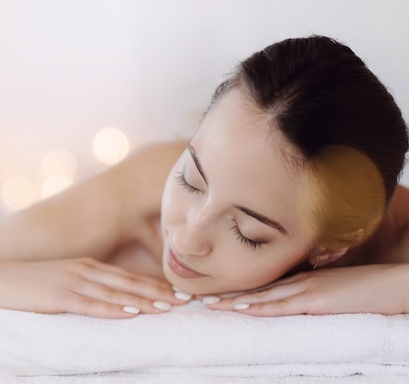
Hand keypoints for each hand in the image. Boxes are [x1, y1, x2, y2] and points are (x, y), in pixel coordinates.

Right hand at [0, 257, 188, 317]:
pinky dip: (114, 308)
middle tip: (186, 302)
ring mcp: (70, 282)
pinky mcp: (56, 296)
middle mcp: (83, 270)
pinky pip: (91, 304)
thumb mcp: (57, 281)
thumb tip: (104, 299)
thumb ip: (81, 287)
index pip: (127, 277)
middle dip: (159, 293)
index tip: (177, 294)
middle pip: (129, 283)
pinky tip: (132, 313)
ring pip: (116, 293)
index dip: (154, 286)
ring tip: (169, 309)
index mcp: (86, 266)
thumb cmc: (23, 283)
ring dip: (144, 301)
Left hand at [199, 264, 408, 315]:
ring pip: (263, 296)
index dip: (237, 291)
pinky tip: (242, 308)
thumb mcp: (332, 291)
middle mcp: (298, 281)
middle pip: (255, 289)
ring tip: (208, 305)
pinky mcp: (318, 299)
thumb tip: (295, 306)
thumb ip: (311, 296)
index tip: (213, 295)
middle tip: (199, 299)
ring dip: (234, 301)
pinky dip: (261, 307)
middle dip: (228, 295)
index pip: (262, 287)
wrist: (395, 282)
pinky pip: (284, 306)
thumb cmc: (367, 288)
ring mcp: (307, 289)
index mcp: (300, 280)